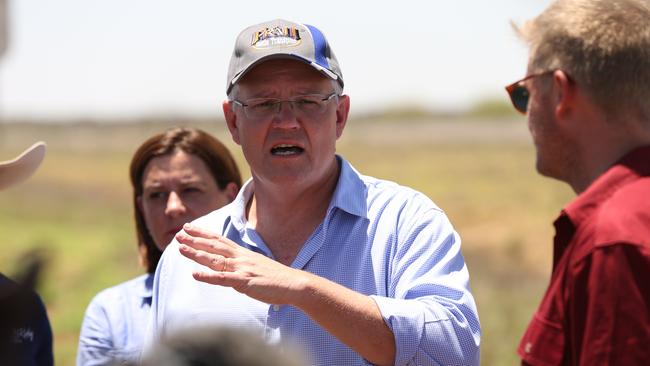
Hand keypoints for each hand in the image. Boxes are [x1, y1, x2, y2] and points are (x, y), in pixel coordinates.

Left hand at [176, 223, 305, 304]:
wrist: (294, 284)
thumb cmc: (276, 277)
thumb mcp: (256, 266)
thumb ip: (242, 265)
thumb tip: (230, 268)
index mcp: (243, 253)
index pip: (219, 240)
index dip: (203, 233)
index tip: (189, 227)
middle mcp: (241, 258)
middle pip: (214, 246)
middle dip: (195, 239)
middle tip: (179, 234)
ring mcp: (242, 269)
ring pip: (215, 260)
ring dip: (197, 253)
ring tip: (181, 248)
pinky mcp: (245, 282)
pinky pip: (223, 279)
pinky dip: (208, 276)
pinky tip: (195, 274)